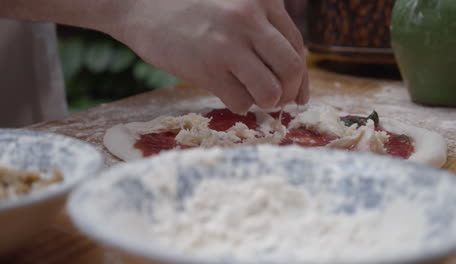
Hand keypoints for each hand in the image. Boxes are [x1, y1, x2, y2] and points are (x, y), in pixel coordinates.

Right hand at [111, 0, 308, 112]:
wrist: (139, 4)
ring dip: (266, 102)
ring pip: (270, 91)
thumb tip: (290, 72)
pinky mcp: (207, 68)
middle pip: (291, 69)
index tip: (298, 94)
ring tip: (254, 98)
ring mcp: (228, 44)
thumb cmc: (189, 6)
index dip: (301, 76)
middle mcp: (250, 19)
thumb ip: (261, 26)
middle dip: (289, 92)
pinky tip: (229, 94)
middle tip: (278, 99)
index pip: (297, 45)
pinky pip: (241, 102)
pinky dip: (240, 105)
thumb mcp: (233, 2)